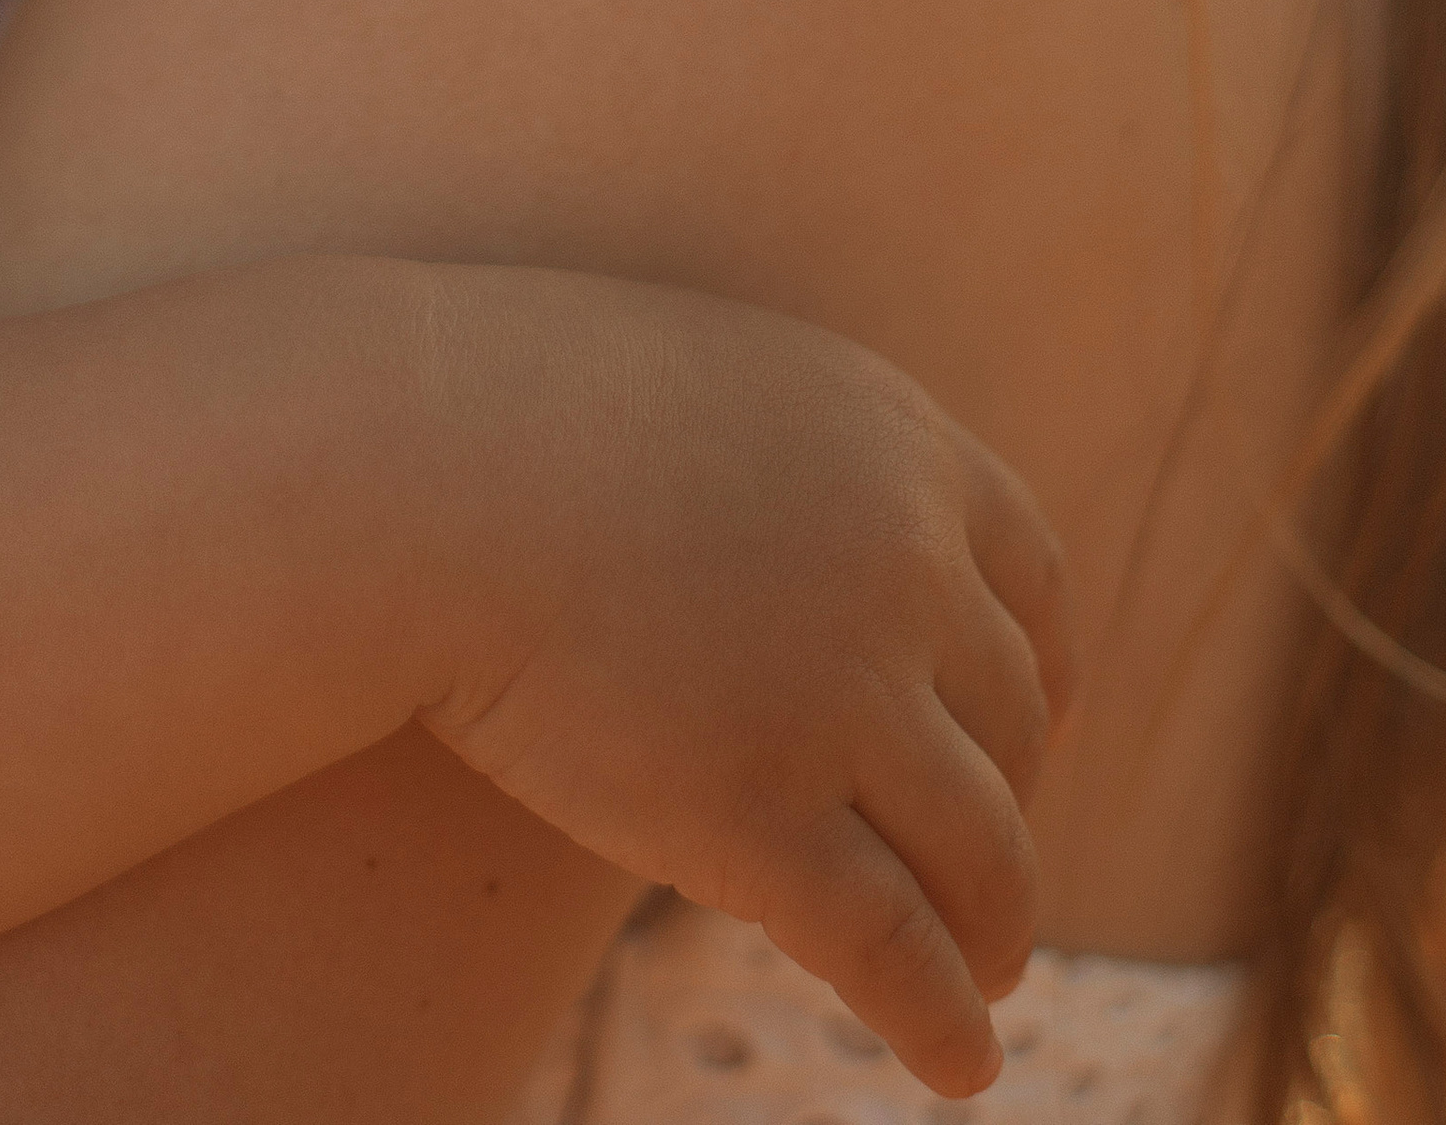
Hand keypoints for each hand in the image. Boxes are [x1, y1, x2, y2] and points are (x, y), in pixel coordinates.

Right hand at [416, 279, 1072, 1100]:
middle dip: (1005, 805)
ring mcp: (841, 690)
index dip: (1044, 672)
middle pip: (1008, 719)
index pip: (1031, 577)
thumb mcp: (693, 388)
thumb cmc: (499, 417)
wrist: (401, 464)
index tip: (1041, 736)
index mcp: (893, 441)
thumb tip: (798, 536)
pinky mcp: (764, 815)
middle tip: (984, 873)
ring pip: (978, 850)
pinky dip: (938, 1017)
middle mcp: (902, 561)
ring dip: (992, 931)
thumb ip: (777, 459)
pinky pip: (894, 948)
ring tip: (982, 983)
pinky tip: (955, 1066)